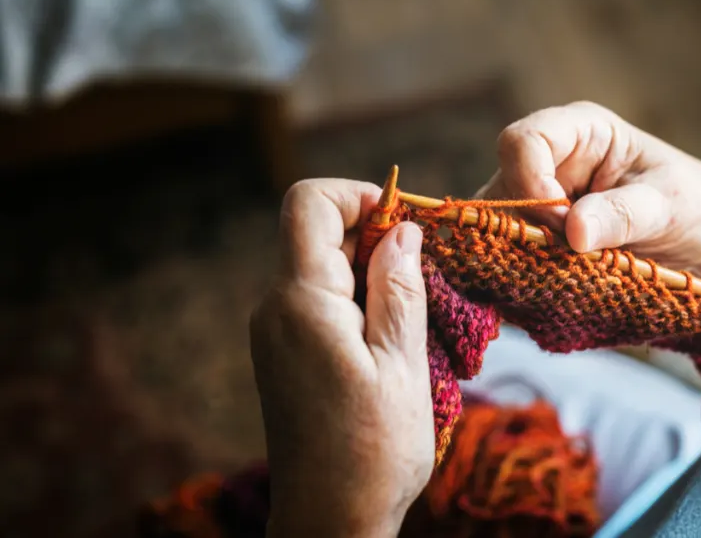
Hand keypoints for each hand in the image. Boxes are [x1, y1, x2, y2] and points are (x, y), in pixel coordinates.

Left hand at [250, 179, 433, 536]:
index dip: (359, 195)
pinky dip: (356, 299)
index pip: (308, 203)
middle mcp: (275, 309)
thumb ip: (398, 287)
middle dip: (374, 235)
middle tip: (425, 273)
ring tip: (414, 314)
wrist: (330, 520)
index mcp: (301, 302)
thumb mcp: (401, 363)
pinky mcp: (284, 353)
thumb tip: (402, 228)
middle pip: (316, 232)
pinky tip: (391, 337)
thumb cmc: (373, 450)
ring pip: (321, 266)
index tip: (404, 222)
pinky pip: (318, 300)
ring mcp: (275, 332)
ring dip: (370, 271)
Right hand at [479, 101, 700, 280]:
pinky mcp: (542, 244)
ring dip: (524, 257)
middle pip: (501, 188)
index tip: (562, 225)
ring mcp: (542, 206)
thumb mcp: (669, 207)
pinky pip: (513, 258)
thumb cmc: (698, 208)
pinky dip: (528, 277)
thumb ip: (623, 214)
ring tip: (566, 278)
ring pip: (500, 228)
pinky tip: (557, 290)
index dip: (530, 181)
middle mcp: (552, 164)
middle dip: (525, 229)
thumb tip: (573, 231)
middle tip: (566, 260)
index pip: (524, 141)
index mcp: (582, 132)